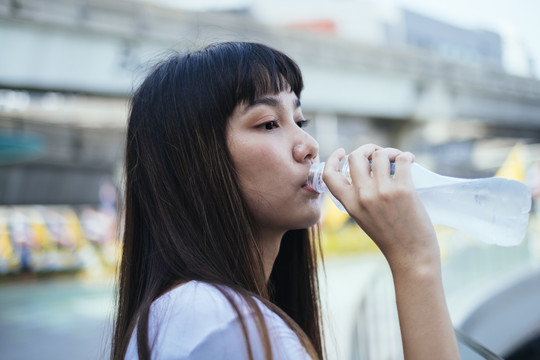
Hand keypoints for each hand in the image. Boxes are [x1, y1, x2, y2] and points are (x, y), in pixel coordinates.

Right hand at [322, 145, 438, 272]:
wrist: (410, 256)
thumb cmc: (390, 238)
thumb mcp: (364, 218)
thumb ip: (359, 197)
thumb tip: (369, 170)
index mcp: (350, 204)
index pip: (329, 175)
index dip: (333, 159)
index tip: (341, 152)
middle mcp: (362, 196)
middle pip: (356, 156)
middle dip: (368, 149)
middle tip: (379, 154)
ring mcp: (382, 192)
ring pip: (380, 154)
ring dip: (390, 152)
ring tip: (398, 159)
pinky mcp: (403, 190)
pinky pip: (402, 160)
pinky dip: (406, 156)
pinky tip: (410, 161)